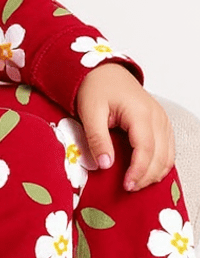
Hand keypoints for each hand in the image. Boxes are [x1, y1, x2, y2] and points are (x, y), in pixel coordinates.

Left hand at [75, 63, 174, 191]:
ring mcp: (162, 119)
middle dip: (147, 176)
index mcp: (140, 113)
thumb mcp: (89, 111)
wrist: (102, 69)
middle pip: (161, 156)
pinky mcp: (161, 122)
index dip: (139, 171)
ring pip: (168, 156)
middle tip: (128, 188)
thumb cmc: (95, 87)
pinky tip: (144, 171)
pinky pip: (167, 149)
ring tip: (135, 182)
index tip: (126, 186)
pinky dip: (159, 163)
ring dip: (155, 173)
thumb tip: (105, 165)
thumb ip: (97, 138)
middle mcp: (157, 117)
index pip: (146, 150)